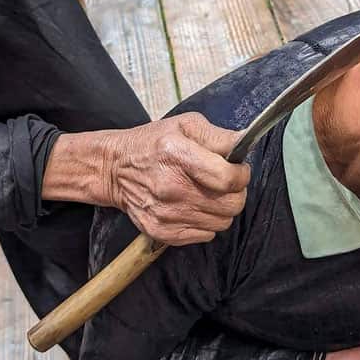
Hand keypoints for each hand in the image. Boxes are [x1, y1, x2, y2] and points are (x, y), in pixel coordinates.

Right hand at [44, 113, 248, 244]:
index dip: (242, 175)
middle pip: (231, 205)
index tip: (238, 169)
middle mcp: (172, 188)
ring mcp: (166, 214)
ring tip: (207, 193)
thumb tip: (245, 144)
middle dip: (236, 192)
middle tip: (225, 182)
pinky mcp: (162, 232)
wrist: (114, 169)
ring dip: (222, 208)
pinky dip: (206, 222)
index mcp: (178, 156)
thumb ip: (218, 135)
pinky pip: (205, 235)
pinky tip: (193, 205)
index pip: (228, 179)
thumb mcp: (185, 125)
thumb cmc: (152, 143)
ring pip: (222, 222)